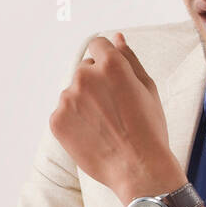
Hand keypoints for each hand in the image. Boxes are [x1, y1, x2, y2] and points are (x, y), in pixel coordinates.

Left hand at [49, 32, 184, 205]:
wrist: (138, 169)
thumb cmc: (149, 129)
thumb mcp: (148, 88)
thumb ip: (129, 58)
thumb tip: (117, 38)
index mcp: (110, 65)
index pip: (98, 45)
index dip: (107, 61)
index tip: (114, 80)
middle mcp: (85, 77)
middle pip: (85, 70)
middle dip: (96, 83)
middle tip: (115, 110)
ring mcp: (67, 99)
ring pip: (74, 93)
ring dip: (84, 103)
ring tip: (105, 126)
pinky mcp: (56, 120)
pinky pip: (63, 113)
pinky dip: (74, 122)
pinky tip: (93, 135)